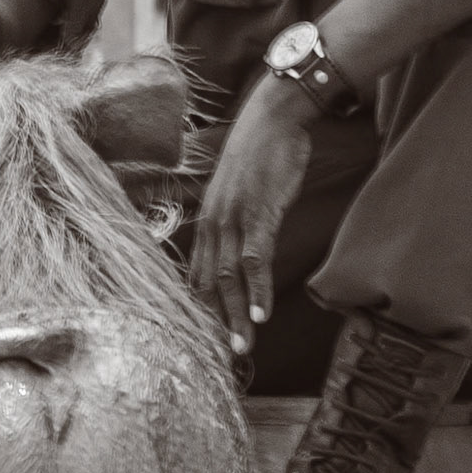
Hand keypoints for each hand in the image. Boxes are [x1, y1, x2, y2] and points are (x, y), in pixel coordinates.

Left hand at [190, 76, 313, 355]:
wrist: (273, 116)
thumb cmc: (261, 154)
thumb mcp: (242, 191)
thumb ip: (238, 220)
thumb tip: (243, 247)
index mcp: (208, 220)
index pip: (198, 275)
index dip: (202, 309)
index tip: (210, 339)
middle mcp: (214, 222)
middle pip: (208, 283)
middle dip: (216, 323)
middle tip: (224, 356)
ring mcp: (234, 218)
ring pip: (228, 277)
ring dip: (236, 315)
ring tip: (243, 346)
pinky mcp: (259, 212)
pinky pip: (255, 258)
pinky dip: (258, 289)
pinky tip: (262, 313)